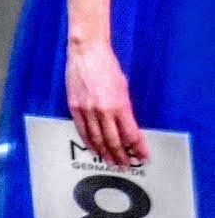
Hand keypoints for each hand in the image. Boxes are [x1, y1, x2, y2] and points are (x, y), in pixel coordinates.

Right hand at [67, 41, 147, 167]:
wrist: (86, 52)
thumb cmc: (107, 66)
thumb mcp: (123, 88)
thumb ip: (125, 109)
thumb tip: (128, 128)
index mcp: (119, 105)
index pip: (131, 135)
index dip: (138, 148)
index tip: (143, 156)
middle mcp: (102, 111)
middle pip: (113, 141)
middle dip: (121, 156)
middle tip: (126, 165)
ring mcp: (86, 110)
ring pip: (96, 139)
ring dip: (105, 153)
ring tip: (111, 161)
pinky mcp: (74, 107)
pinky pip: (82, 130)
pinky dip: (89, 142)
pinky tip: (94, 148)